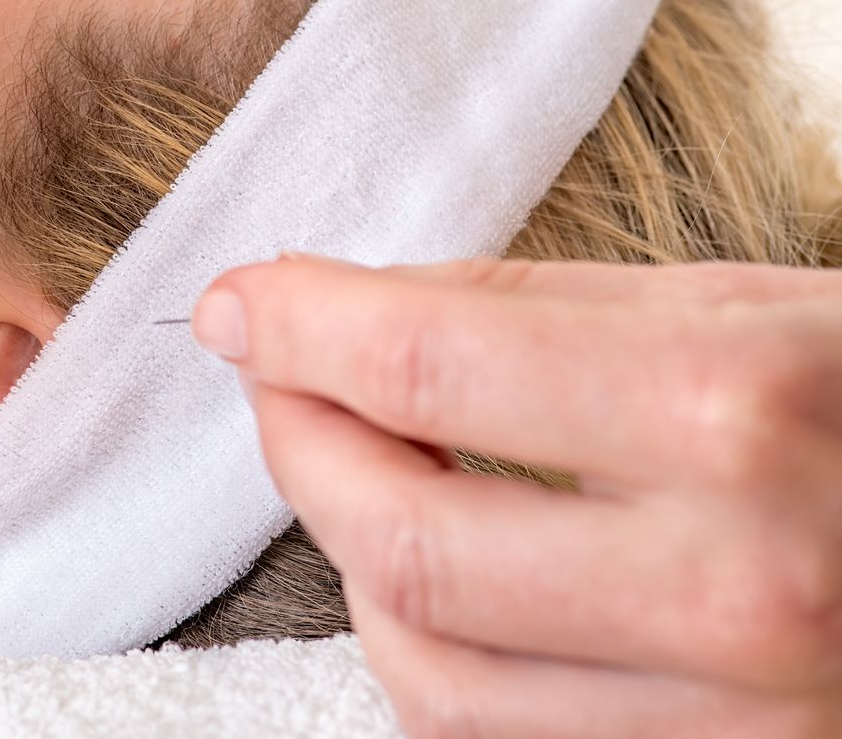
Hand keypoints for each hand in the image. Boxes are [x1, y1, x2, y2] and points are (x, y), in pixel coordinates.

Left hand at [194, 256, 841, 737]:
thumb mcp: (756, 306)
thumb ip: (537, 311)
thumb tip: (342, 314)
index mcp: (741, 414)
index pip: (427, 369)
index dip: (300, 326)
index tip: (242, 303)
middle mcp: (737, 590)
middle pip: (401, 538)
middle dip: (301, 444)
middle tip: (279, 378)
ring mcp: (739, 727)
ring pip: (427, 670)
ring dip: (358, 558)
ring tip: (364, 470)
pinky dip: (435, 654)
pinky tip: (446, 576)